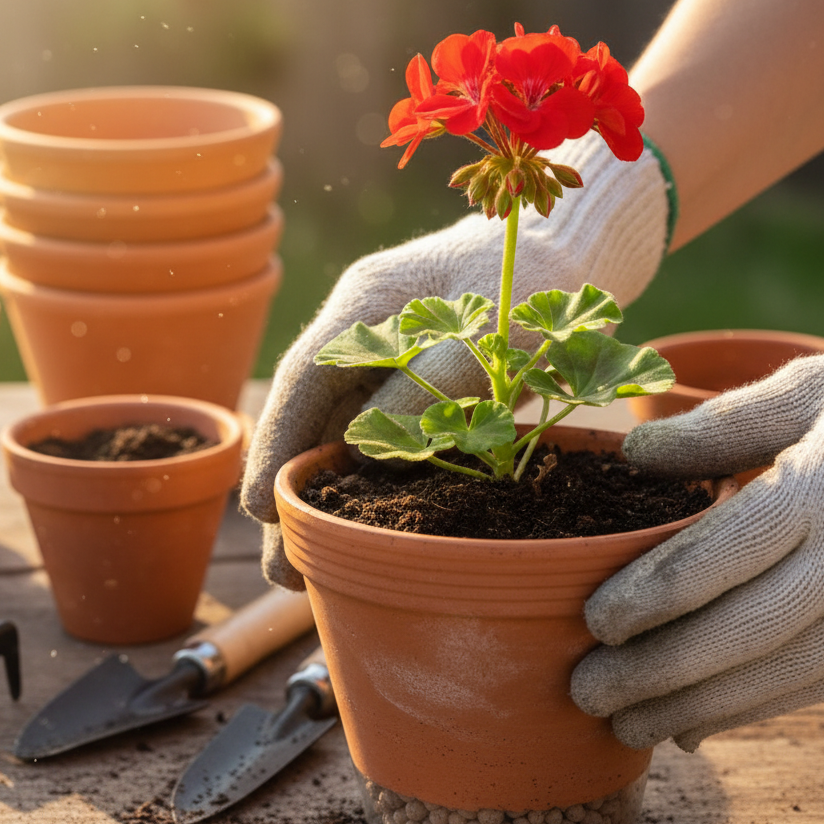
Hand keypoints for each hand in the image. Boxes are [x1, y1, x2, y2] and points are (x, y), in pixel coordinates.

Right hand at [241, 132, 669, 587]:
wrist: (564, 254)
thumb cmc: (533, 280)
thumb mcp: (489, 331)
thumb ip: (428, 388)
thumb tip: (363, 458)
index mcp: (366, 303)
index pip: (302, 379)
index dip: (276, 444)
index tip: (259, 507)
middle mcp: (362, 334)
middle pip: (311, 417)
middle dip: (292, 491)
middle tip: (282, 569)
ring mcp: (384, 358)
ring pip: (339, 434)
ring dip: (326, 496)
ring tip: (309, 566)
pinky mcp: (412, 382)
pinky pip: (379, 436)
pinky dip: (365, 483)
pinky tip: (361, 526)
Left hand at [571, 350, 823, 750]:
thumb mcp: (812, 390)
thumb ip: (725, 423)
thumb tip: (636, 452)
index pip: (726, 553)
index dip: (657, 596)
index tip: (596, 623)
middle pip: (748, 630)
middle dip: (662, 671)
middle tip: (588, 693)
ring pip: (784, 673)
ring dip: (701, 707)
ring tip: (627, 727)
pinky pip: (818, 685)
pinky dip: (751, 710)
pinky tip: (693, 725)